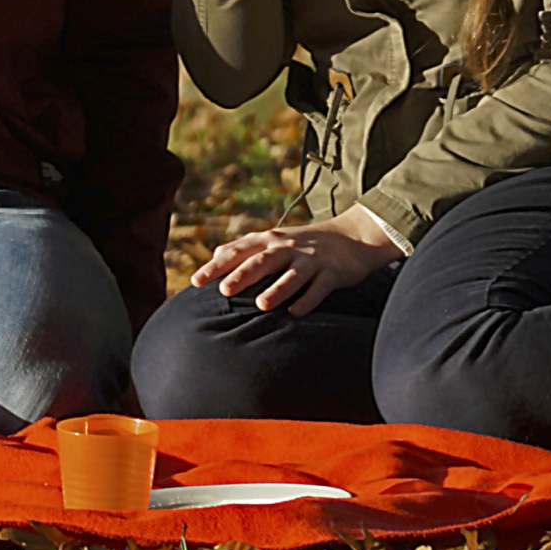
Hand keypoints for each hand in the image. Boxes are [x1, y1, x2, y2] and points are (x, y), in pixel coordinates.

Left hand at [191, 212, 402, 315]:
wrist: (353, 236)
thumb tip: (217, 254)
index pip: (238, 251)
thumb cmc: (306, 243)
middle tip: (223, 290)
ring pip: (292, 274)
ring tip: (261, 305)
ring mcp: (311, 259)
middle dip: (242, 275)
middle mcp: (288, 247)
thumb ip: (248, 247)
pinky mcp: (332, 272)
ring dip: (277, 290)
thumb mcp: (277, 239)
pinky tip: (296, 313)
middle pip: (262, 260)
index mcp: (270, 240)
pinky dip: (308, 300)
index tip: (196, 282)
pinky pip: (319, 288)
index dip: (216, 265)